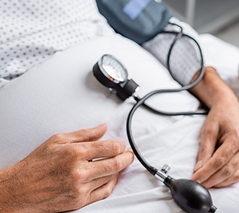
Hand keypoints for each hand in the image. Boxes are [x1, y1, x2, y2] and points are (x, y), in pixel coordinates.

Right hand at [0, 124, 133, 212]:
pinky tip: (110, 177)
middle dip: (127, 157)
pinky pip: (104, 192)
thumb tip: (103, 128)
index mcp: (76, 152)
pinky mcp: (79, 201)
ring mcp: (80, 188)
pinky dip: (112, 183)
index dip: (121, 145)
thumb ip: (84, 133)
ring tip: (119, 163)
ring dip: (119, 169)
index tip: (122, 145)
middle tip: (129, 154)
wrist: (19, 190)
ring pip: (112, 177)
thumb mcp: (58, 140)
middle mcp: (80, 171)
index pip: (111, 147)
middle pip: (116, 163)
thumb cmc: (36, 164)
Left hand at [190, 68, 238, 187]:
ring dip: (219, 182)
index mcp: (237, 138)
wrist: (229, 108)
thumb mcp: (208, 130)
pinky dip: (227, 180)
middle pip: (228, 170)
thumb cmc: (219, 117)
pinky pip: (238, 174)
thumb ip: (204, 151)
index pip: (219, 161)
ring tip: (205, 183)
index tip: (194, 179)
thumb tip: (198, 170)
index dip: (206, 172)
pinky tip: (216, 180)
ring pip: (234, 175)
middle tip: (197, 184)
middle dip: (211, 180)